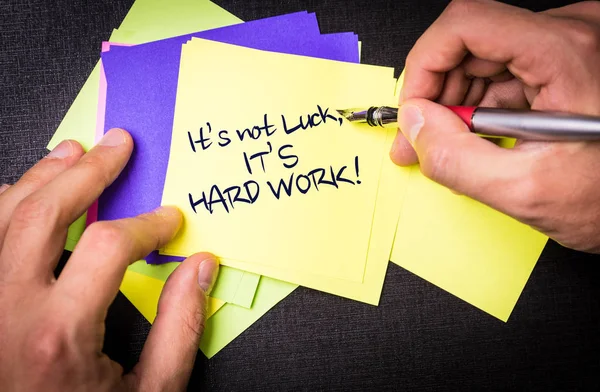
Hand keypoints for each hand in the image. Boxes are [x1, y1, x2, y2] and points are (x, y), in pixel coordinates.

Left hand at [0, 129, 218, 390]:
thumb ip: (179, 326)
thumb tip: (200, 268)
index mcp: (59, 335)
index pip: (112, 244)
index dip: (150, 223)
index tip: (169, 220)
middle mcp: (6, 313)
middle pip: (45, 212)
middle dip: (88, 171)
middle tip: (116, 145)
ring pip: (0, 216)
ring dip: (40, 177)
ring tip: (71, 154)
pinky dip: (1, 208)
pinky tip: (21, 195)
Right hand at [391, 0, 599, 251]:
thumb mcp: (525, 191)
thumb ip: (456, 159)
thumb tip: (415, 126)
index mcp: (568, 54)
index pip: (466, 24)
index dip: (424, 65)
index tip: (414, 106)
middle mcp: (573, 35)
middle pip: (469, 43)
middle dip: (434, 94)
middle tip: (418, 138)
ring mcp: (570, 46)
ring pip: (481, 59)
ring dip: (455, 103)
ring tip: (452, 145)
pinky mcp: (564, 61)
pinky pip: (502, 71)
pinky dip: (479, 105)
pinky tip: (479, 137)